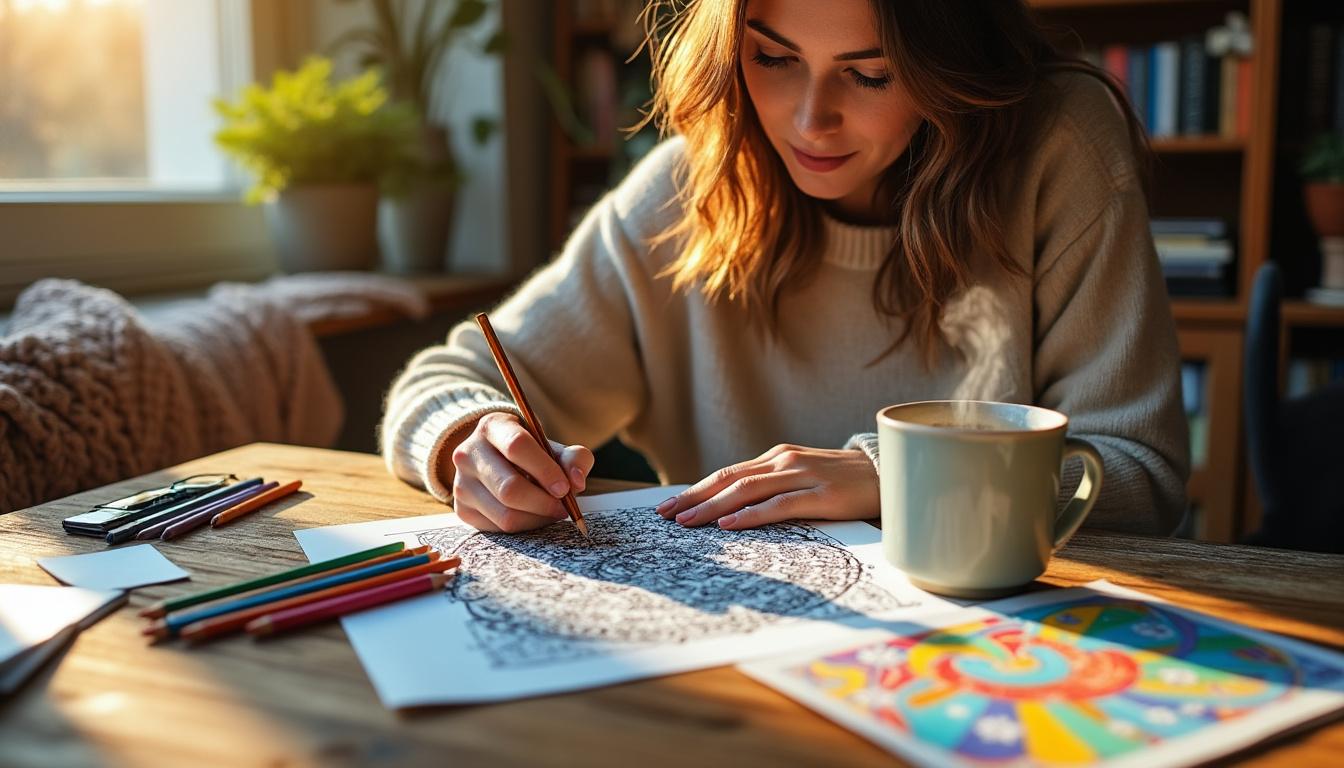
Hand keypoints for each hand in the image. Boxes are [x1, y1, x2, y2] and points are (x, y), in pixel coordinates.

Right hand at [450, 412, 594, 532]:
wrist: (494, 460)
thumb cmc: (529, 453)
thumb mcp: (551, 446)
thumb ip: (573, 458)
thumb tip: (577, 481)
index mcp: (492, 427)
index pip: (517, 446)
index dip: (545, 470)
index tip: (565, 488)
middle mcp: (468, 453)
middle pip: (509, 488)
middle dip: (543, 502)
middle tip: (563, 507)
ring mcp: (461, 483)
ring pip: (505, 514)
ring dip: (537, 518)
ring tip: (552, 511)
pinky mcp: (462, 509)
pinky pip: (498, 529)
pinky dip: (524, 526)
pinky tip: (533, 515)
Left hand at [655, 444, 878, 529]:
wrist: (890, 472)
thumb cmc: (844, 481)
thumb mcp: (803, 477)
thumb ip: (774, 486)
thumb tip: (735, 508)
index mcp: (777, 458)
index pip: (727, 473)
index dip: (696, 489)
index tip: (667, 505)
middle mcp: (784, 461)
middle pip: (729, 479)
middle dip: (693, 497)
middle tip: (664, 515)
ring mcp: (802, 476)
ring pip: (747, 490)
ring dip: (712, 507)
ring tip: (686, 522)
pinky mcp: (821, 494)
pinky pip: (779, 505)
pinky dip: (751, 514)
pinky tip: (730, 524)